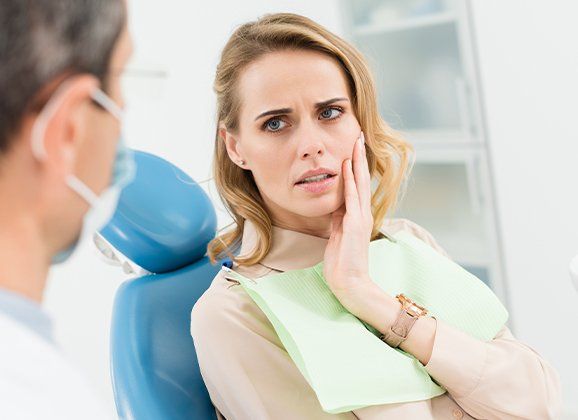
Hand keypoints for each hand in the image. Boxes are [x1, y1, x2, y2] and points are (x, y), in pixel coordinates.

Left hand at [323, 131, 387, 318]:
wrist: (350, 282)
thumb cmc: (342, 262)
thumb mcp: (337, 234)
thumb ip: (338, 218)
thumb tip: (335, 204)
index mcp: (357, 216)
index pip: (357, 185)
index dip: (355, 166)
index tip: (352, 147)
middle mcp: (361, 214)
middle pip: (362, 179)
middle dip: (359, 157)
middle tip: (359, 136)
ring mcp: (360, 218)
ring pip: (360, 184)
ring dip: (357, 162)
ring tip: (356, 143)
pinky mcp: (355, 225)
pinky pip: (352, 199)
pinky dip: (351, 182)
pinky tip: (348, 167)